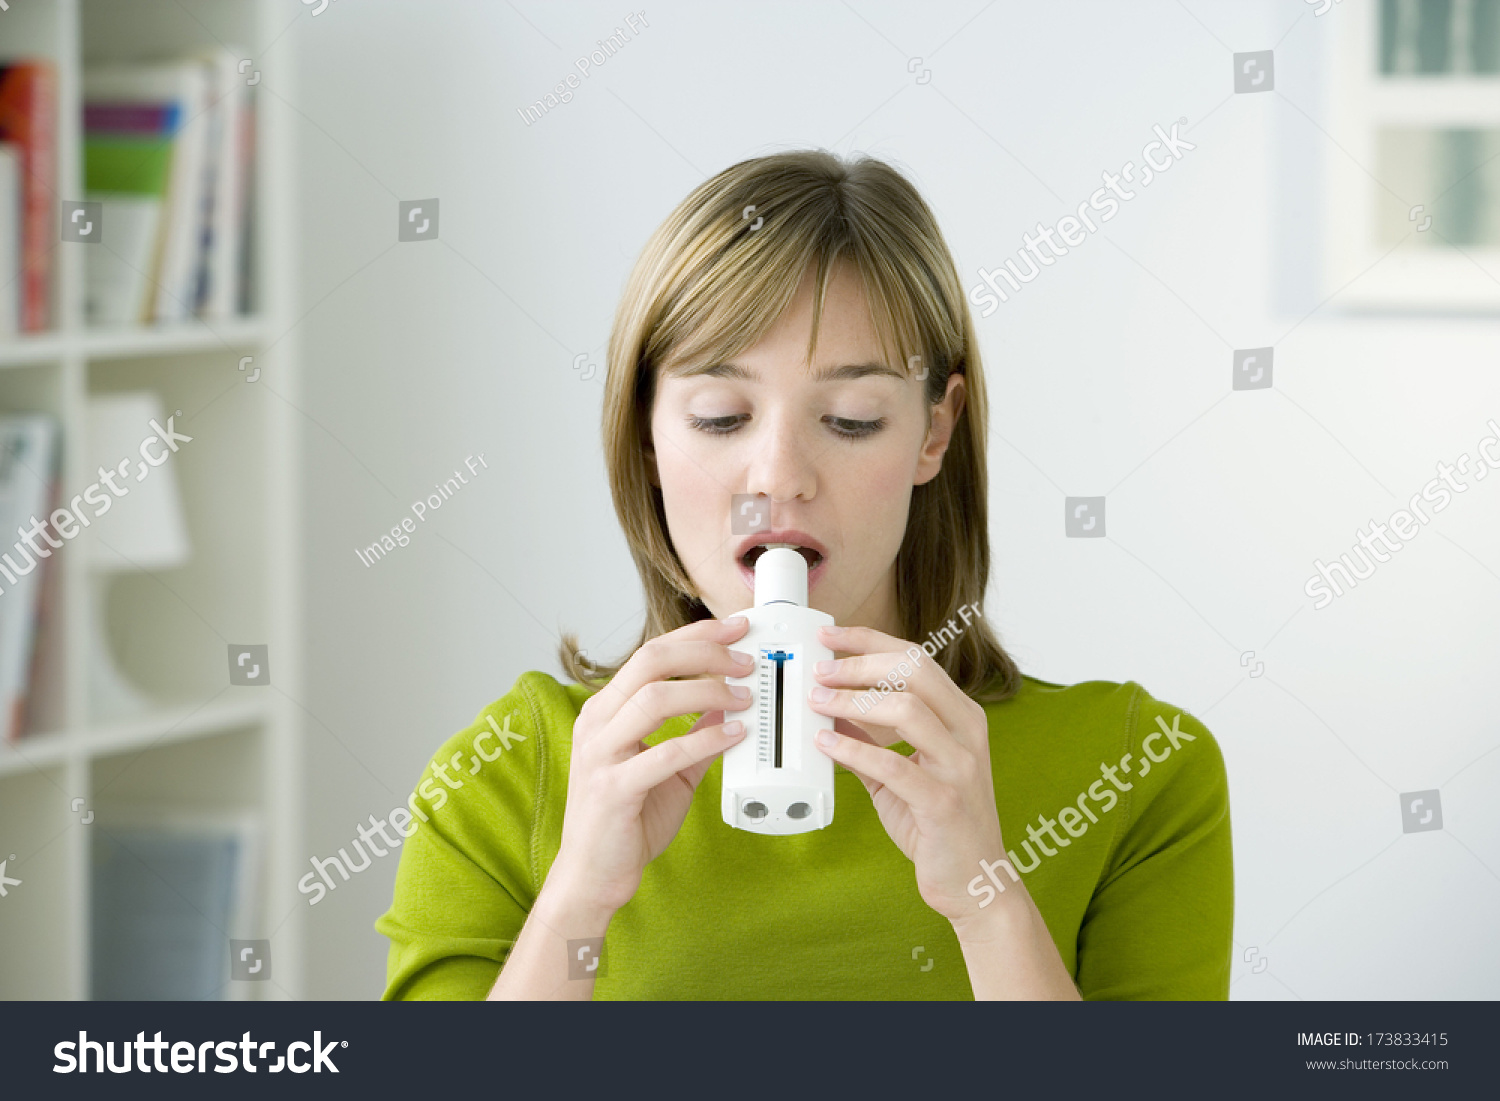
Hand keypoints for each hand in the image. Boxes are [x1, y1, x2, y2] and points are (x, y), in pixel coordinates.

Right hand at [552, 617, 752, 914]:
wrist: (594, 875)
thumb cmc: (626, 819)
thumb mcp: (670, 768)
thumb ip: (695, 735)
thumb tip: (731, 704)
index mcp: (606, 710)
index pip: (651, 653)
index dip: (697, 635)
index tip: (737, 628)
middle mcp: (597, 722)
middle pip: (651, 662)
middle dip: (706, 652)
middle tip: (747, 659)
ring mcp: (600, 753)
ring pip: (655, 698)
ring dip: (709, 691)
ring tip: (746, 697)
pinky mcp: (613, 788)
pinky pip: (664, 752)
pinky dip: (704, 739)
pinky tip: (734, 736)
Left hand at [808, 624, 1004, 925]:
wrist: (973, 881)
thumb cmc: (936, 823)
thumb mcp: (900, 770)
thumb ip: (869, 738)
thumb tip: (828, 705)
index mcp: (960, 716)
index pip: (915, 658)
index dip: (868, 641)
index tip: (829, 636)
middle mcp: (967, 732)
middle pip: (914, 670)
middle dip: (859, 663)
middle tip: (819, 670)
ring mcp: (960, 766)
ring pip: (908, 709)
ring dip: (854, 700)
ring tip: (816, 703)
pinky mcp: (944, 801)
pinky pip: (894, 765)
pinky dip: (854, 749)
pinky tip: (826, 744)